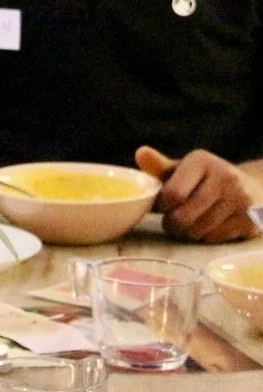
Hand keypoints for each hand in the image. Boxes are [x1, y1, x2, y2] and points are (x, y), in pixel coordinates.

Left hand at [136, 146, 258, 242]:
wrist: (253, 188)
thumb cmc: (205, 180)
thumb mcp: (182, 169)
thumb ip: (159, 166)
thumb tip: (140, 153)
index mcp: (202, 161)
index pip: (172, 194)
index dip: (162, 206)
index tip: (162, 206)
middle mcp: (225, 177)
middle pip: (183, 216)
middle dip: (172, 224)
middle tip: (172, 222)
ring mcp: (241, 199)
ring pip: (198, 230)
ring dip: (187, 233)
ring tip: (188, 224)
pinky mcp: (250, 219)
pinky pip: (215, 238)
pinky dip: (206, 237)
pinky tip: (208, 227)